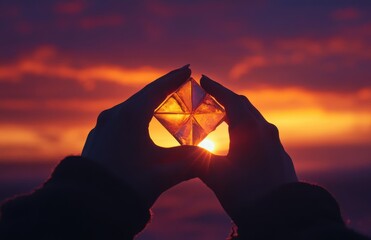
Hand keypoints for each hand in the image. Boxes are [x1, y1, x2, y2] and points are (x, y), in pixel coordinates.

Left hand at [82, 65, 206, 207]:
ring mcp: (103, 126)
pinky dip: (136, 115)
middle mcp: (114, 116)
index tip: (188, 68)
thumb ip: (190, 161)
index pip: (157, 90)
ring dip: (148, 101)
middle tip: (180, 79)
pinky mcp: (98, 138)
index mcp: (130, 117)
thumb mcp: (163, 173)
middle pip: (144, 95)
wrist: (89, 205)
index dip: (175, 78)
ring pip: (130, 107)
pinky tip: (141, 121)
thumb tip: (209, 155)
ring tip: (163, 99)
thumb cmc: (128, 186)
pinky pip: (120, 119)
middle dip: (164, 87)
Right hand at [199, 75, 297, 220]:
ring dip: (237, 112)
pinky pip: (260, 131)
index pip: (230, 100)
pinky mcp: (279, 154)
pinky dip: (246, 126)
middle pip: (244, 105)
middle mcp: (265, 130)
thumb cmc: (246, 193)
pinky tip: (240, 137)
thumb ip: (199, 158)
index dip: (215, 88)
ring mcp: (274, 142)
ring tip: (222, 113)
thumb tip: (187, 151)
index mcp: (249, 129)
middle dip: (226, 97)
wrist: (281, 215)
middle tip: (210, 93)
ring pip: (253, 118)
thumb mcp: (216, 175)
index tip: (203, 78)